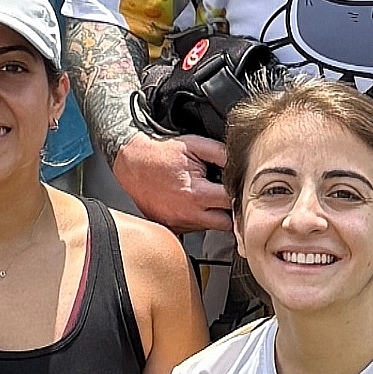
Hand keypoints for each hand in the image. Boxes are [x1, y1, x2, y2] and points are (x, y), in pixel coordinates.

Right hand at [115, 129, 231, 236]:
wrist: (131, 162)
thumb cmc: (161, 153)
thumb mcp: (194, 145)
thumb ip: (222, 154)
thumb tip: (241, 163)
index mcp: (196, 194)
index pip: (232, 202)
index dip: (239, 192)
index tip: (239, 185)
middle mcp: (188, 214)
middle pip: (227, 224)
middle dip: (231, 210)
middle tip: (227, 195)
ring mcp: (179, 223)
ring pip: (211, 228)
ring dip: (214, 215)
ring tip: (206, 196)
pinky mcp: (172, 227)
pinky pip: (196, 229)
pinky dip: (200, 218)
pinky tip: (194, 203)